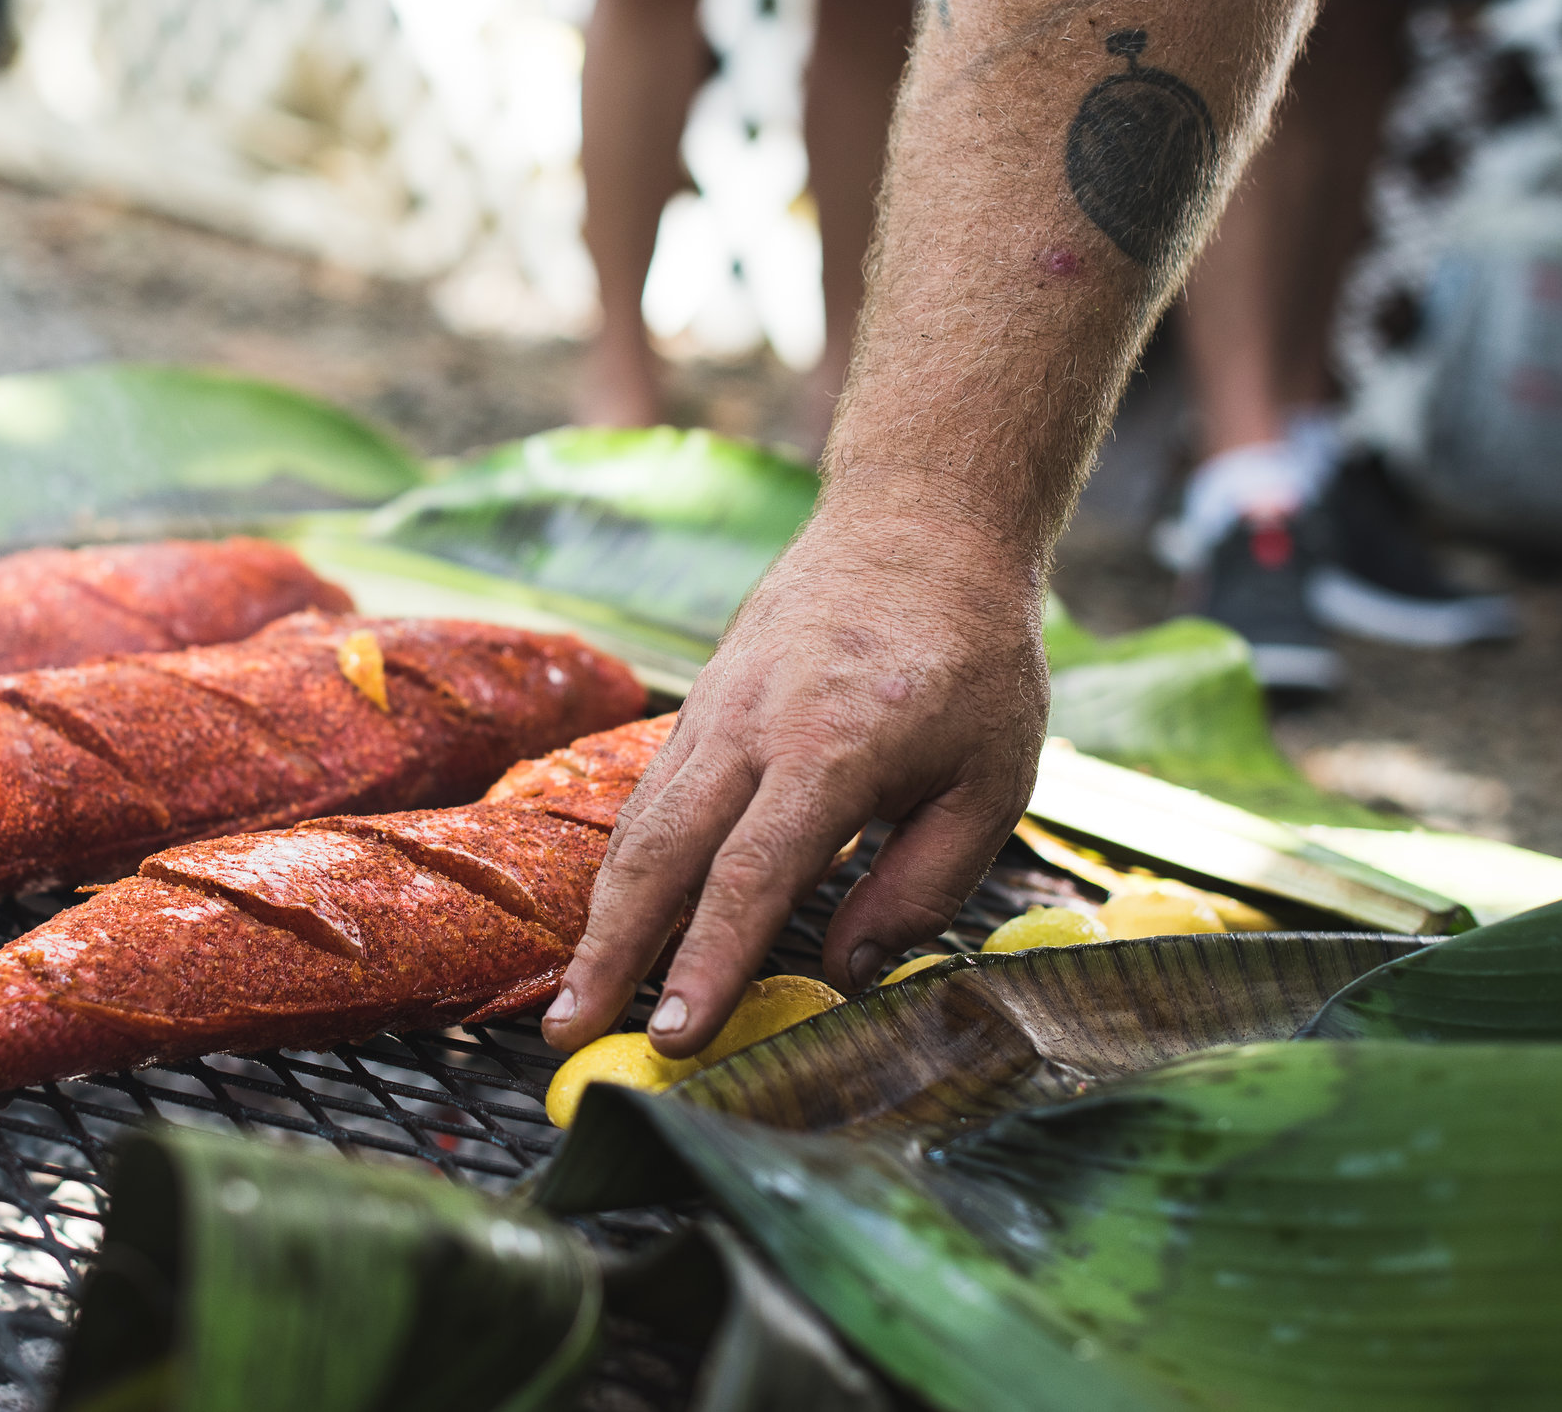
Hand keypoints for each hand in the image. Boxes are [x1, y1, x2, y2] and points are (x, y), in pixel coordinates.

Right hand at [540, 506, 1049, 1057]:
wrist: (920, 525)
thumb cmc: (973, 658)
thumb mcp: (993, 779)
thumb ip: (923, 885)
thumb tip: (842, 973)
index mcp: (834, 748)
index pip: (753, 876)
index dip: (708, 964)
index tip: (675, 1037)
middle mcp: (753, 726)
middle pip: (661, 855)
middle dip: (610, 954)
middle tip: (568, 1033)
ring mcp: (715, 707)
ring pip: (638, 824)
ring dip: (600, 917)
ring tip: (570, 995)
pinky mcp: (701, 701)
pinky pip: (651, 794)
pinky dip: (624, 865)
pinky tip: (613, 920)